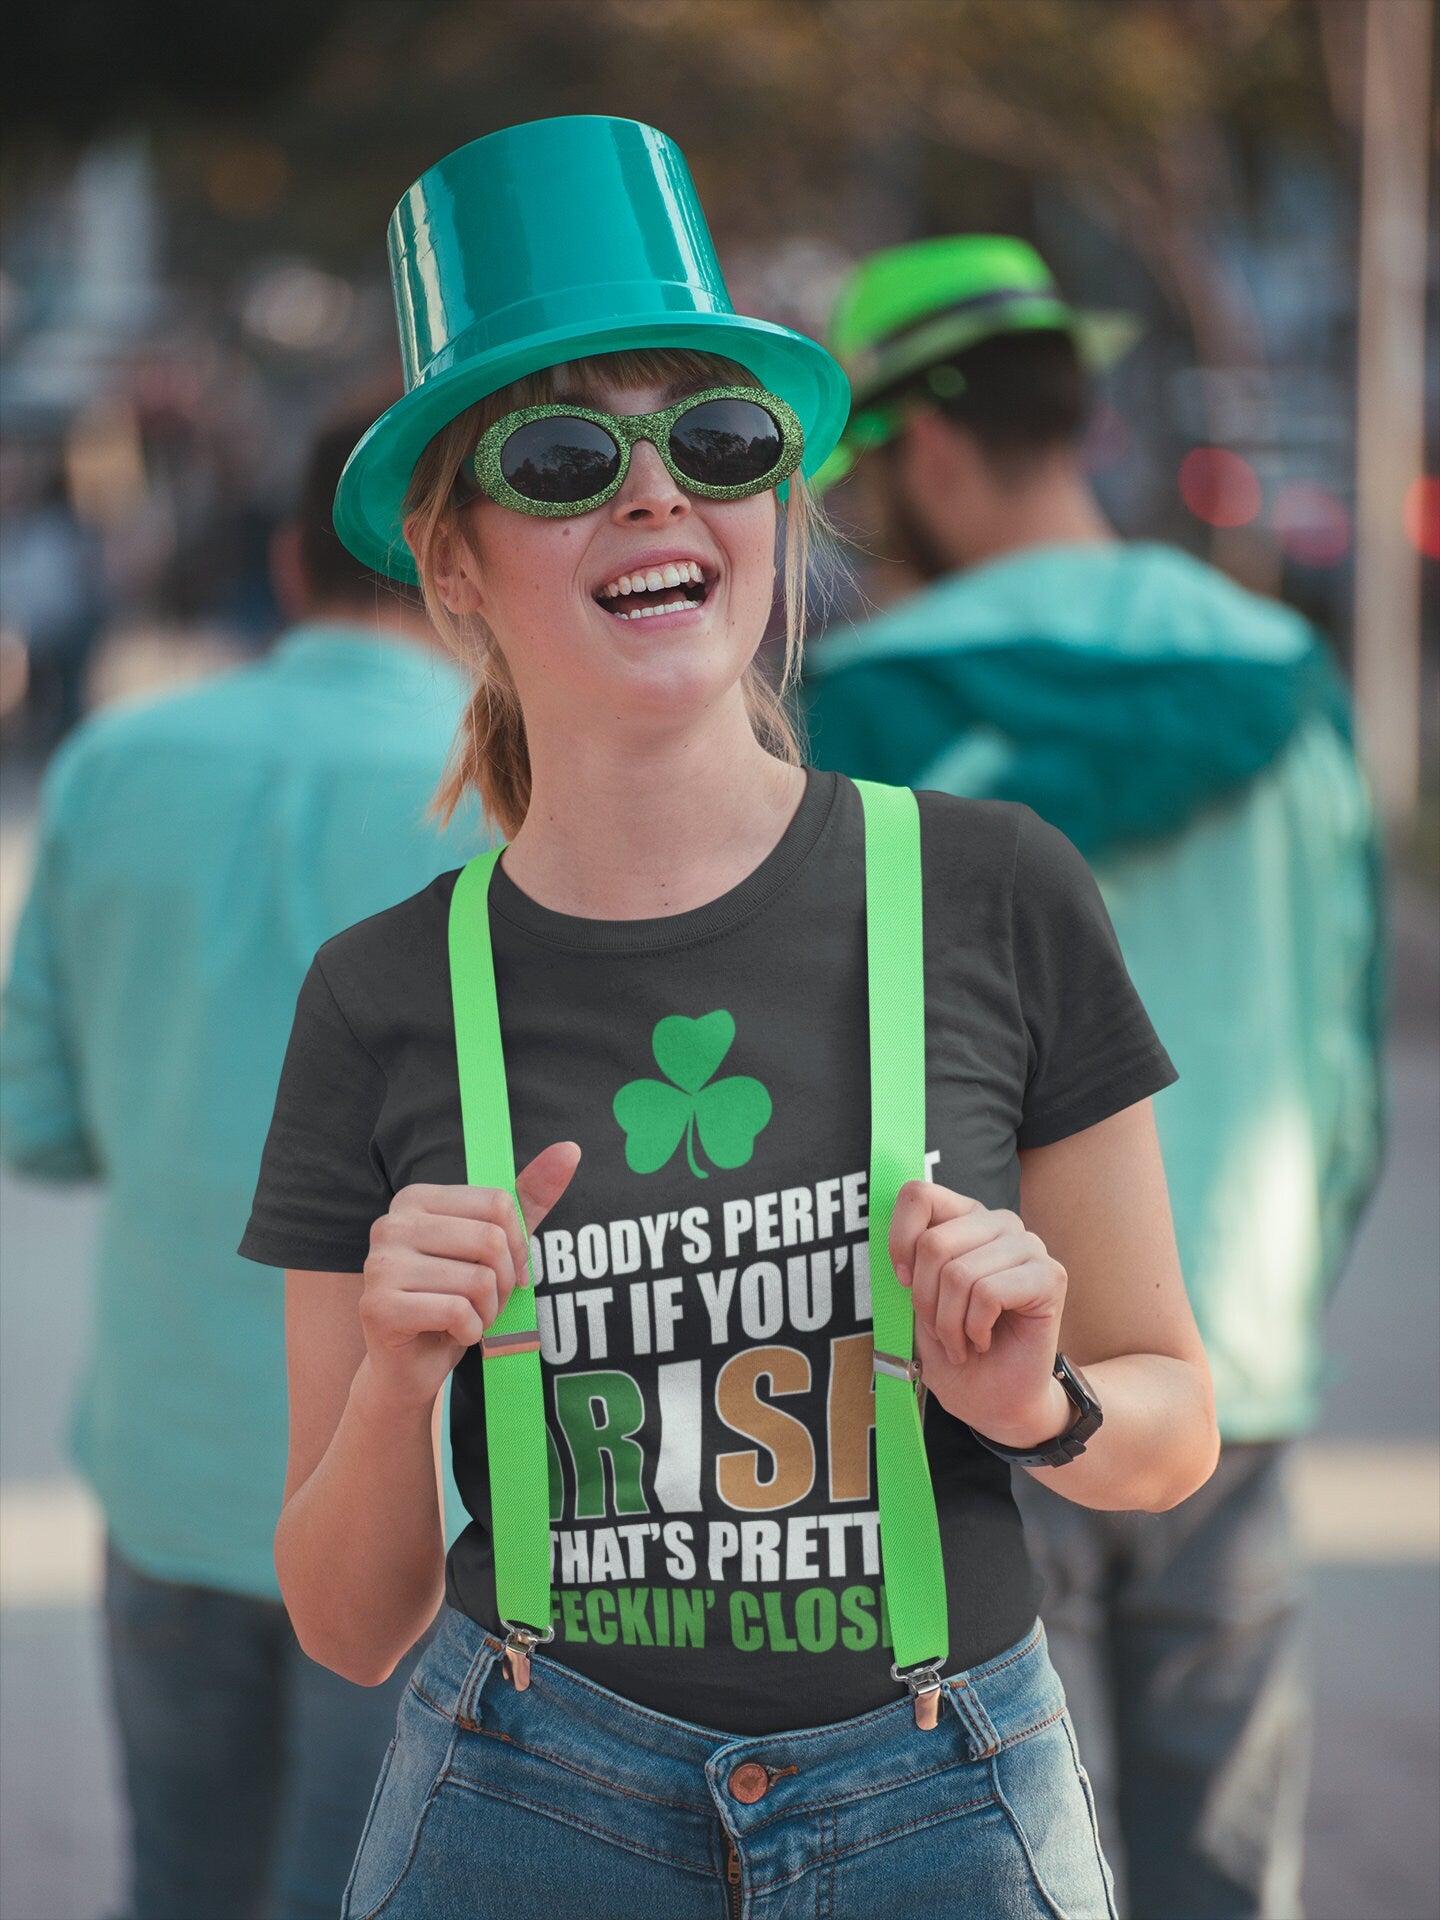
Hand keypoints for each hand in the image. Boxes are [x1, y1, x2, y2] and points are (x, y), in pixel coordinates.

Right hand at [358, 1141, 581, 1413]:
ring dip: (488, 1311)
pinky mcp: (379, 1306)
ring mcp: (379, 1264)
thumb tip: (570, 1149)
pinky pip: (457, 1312)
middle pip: (489, 1240)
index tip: (507, 1272)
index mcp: (415, 1199)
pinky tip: (452, 1334)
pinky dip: (470, 1331)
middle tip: (487, 1302)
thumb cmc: (452, 1300)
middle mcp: (390, 1223)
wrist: (409, 1367)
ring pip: (477, 1279)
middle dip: (503, 1282)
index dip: (516, 1245)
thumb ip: (528, 1199)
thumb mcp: (495, 1247)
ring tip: (470, 1318)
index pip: (497, 1204)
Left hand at [888, 1181, 1070, 1447]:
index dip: (899, 1240)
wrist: (997, 1400)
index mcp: (964, 1219)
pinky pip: (988, 1293)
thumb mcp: (918, 1303)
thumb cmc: (957, 1350)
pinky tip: (985, 1340)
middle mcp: (998, 1223)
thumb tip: (891, 1241)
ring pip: (959, 1273)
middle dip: (925, 1300)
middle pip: (934, 1243)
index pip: (918, 1195)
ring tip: (962, 1341)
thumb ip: (910, 1263)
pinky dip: (975, 1328)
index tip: (904, 1282)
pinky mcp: (1050, 1276)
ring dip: (950, 1323)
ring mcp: (1028, 1246)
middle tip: (940, 1330)